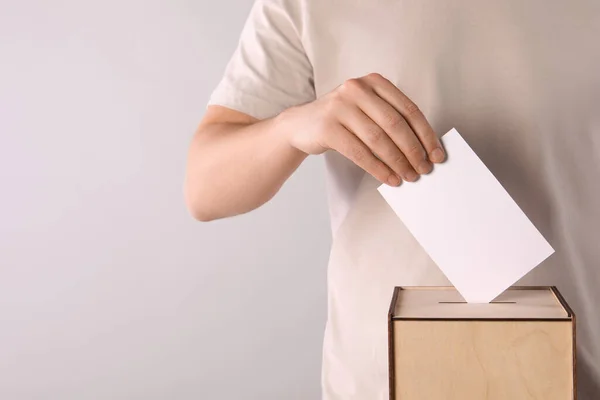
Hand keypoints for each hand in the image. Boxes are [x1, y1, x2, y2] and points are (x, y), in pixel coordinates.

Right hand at [282, 73, 444, 185]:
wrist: (300, 125)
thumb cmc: (342, 120)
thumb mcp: (366, 110)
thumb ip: (390, 120)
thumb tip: (423, 150)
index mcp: (374, 82)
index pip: (408, 110)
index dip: (426, 135)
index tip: (436, 154)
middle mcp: (357, 89)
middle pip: (395, 124)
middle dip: (413, 151)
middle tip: (423, 169)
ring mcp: (340, 106)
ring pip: (378, 139)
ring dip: (397, 162)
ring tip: (407, 177)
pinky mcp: (328, 127)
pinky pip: (359, 152)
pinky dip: (377, 168)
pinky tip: (388, 178)